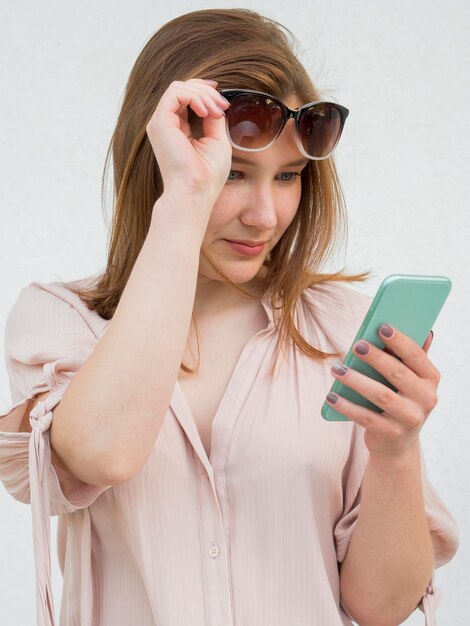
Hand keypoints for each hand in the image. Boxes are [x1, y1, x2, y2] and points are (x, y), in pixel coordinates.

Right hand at [146, 78, 231, 205]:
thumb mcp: (217, 140)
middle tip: (223, 107)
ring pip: (179, 87)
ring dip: (204, 94)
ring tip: (216, 111)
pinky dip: (195, 96)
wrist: (195, 192)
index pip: (186, 98)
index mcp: (176, 129)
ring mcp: (160, 123)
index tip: (223, 104)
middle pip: (183, 89)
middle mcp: (165, 124)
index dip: (205, 93)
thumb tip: (216, 101)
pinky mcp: (160, 122)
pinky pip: (176, 92)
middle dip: (207, 92)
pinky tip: (206, 111)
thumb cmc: (207, 175)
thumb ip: (213, 118)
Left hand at [326, 325, 438, 457]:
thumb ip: (408, 356)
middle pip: (397, 374)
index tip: (382, 327)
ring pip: (381, 395)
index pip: (416, 356)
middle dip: (376, 358)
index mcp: (431, 379)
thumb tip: (418, 329)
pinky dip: (346, 406)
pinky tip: (331, 395)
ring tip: (337, 368)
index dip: (400, 341)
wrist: (396, 443)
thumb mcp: (408, 380)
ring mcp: (410, 419)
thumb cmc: (399, 399)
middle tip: (356, 345)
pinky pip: (365, 417)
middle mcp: (426, 399)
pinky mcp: (392, 434)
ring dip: (356, 380)